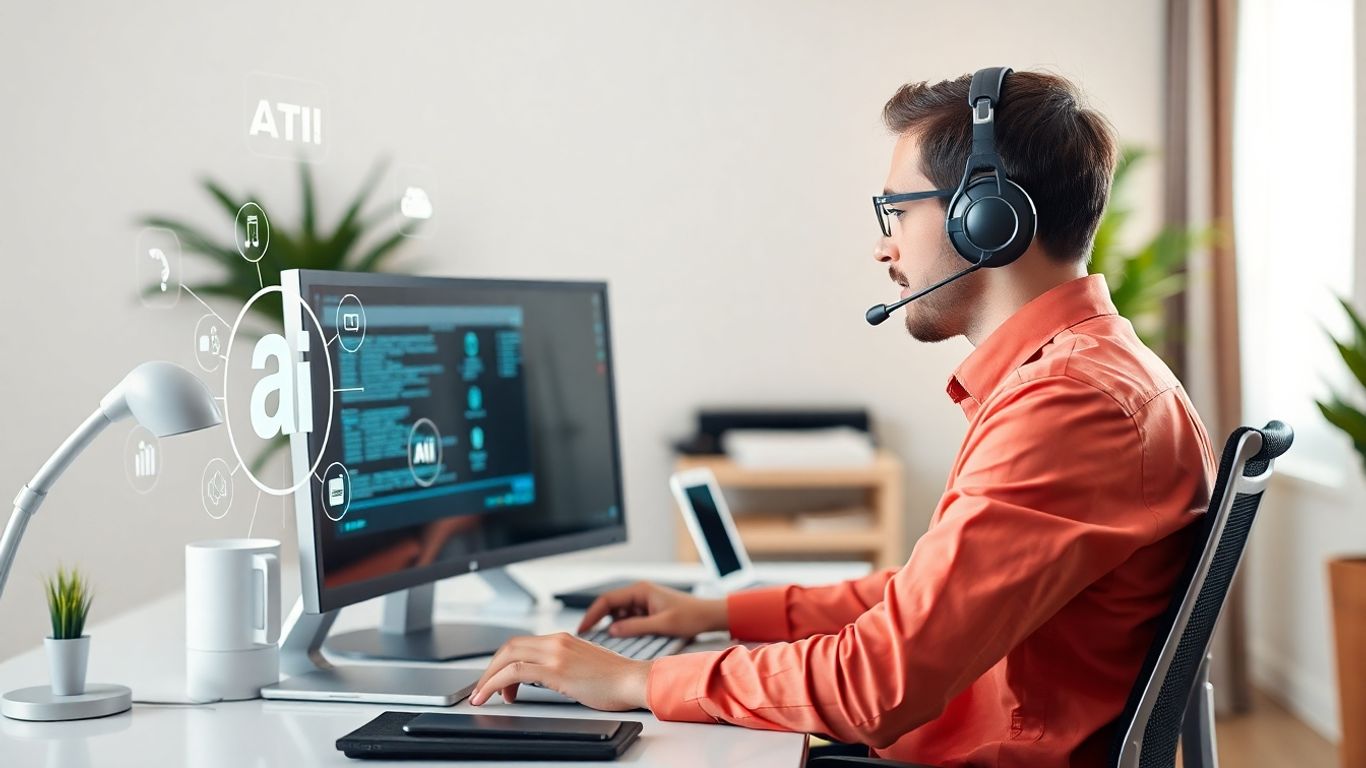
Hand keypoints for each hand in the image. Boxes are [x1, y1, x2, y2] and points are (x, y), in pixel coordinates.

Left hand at [469, 633, 651, 710]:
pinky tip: (490, 696)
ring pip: (507, 657)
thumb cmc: (615, 679)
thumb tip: (544, 677)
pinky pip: (515, 672)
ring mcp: (556, 653)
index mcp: (563, 639)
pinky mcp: (556, 670)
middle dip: (490, 668)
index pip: (521, 644)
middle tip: (483, 689)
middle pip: (509, 647)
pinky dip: (495, 683)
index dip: (503, 661)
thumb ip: (563, 665)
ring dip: (489, 677)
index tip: (497, 680)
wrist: (634, 680)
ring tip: (483, 696)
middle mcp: (557, 641)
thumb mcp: (583, 665)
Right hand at [576, 580, 727, 637]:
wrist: (709, 615)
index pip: (607, 600)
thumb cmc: (691, 616)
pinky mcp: (647, 610)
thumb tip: (612, 630)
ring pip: (617, 612)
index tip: (582, 629)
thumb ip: (636, 627)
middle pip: (609, 605)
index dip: (592, 615)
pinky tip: (617, 640)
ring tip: (598, 642)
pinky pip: (627, 617)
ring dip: (608, 625)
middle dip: (596, 620)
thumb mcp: (663, 624)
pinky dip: (620, 627)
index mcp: (640, 590)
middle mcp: (639, 593)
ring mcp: (643, 601)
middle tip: (585, 637)